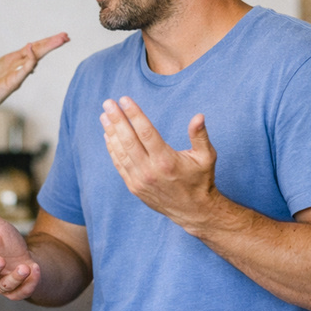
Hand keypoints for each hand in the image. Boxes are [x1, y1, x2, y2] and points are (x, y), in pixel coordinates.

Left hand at [0, 32, 68, 114]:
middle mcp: (16, 66)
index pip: (32, 48)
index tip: (59, 36)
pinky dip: (29, 62)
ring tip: (59, 40)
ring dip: (46, 48)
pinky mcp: (12, 82)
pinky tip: (33, 51)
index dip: (45, 42)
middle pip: (38, 51)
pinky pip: (23, 71)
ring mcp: (16, 74)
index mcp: (11, 60)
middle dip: (51, 43)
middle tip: (65, 36)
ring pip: (35, 59)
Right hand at [0, 198, 40, 299]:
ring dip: (15, 277)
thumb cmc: (6, 243)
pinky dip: (29, 283)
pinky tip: (36, 271)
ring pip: (5, 285)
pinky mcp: (16, 292)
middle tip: (1, 260)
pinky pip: (21, 292)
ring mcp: (2, 284)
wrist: (26, 259)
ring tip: (25, 267)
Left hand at [99, 97, 216, 226]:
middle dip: (117, 120)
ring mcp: (140, 180)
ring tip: (104, 115)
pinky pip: (119, 165)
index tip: (124, 99)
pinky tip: (108, 135)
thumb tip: (198, 116)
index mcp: (166, 161)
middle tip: (108, 103)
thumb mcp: (206, 157)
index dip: (134, 114)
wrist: (193, 211)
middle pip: (128, 140)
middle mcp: (150, 171)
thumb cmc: (200, 180)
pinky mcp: (134, 187)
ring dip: (111, 132)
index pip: (146, 132)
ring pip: (121, 152)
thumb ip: (200, 136)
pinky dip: (112, 149)